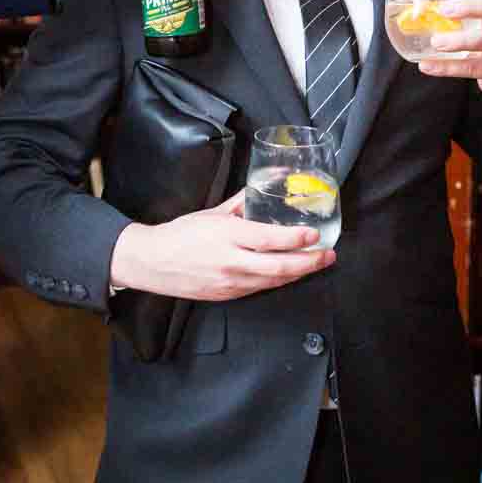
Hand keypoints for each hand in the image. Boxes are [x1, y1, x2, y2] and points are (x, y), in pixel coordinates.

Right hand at [110, 189, 335, 300]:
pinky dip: (279, 280)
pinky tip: (291, 273)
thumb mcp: (212, 213)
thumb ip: (241, 203)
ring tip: (317, 263)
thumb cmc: (181, 235)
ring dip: (299, 273)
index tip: (314, 234)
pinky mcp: (228, 295)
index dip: (295, 239)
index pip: (269, 239)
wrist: (153, 262)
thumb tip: (263, 187)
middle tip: (327, 254)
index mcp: (227, 235)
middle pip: (279, 266)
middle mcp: (231, 261)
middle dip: (309, 262)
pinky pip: (261, 288)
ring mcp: (230, 282)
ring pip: (274, 280)